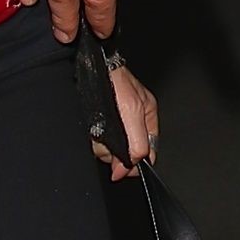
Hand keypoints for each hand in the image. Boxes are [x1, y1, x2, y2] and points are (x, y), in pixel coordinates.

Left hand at [94, 57, 160, 177]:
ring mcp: (114, 126)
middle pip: (124, 154)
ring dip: (100, 145)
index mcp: (147, 121)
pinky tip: (91, 131)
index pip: (146, 153)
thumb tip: (135, 164)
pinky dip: (92, 139)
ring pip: (108, 150)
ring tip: (97, 132)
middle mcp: (132, 126)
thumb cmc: (116, 81)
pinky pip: (96, 143)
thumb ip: (138, 139)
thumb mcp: (133, 112)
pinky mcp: (98, 126)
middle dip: (113, 151)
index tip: (121, 170)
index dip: (133, 164)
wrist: (92, 70)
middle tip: (107, 142)